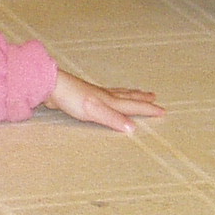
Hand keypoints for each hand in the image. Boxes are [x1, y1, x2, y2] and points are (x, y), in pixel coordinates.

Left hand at [47, 70, 164, 133]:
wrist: (52, 85)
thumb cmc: (72, 99)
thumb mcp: (94, 112)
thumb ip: (113, 120)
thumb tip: (133, 128)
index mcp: (110, 101)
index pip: (133, 106)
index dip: (148, 109)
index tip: (163, 110)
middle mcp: (105, 96)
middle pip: (128, 97)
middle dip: (142, 98)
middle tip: (154, 96)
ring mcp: (95, 94)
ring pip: (118, 94)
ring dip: (130, 94)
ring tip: (138, 92)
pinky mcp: (84, 96)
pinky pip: (106, 95)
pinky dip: (115, 94)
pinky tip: (108, 95)